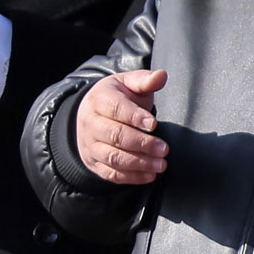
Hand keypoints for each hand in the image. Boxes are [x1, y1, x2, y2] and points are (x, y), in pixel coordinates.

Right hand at [76, 69, 169, 184]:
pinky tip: (150, 176)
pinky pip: (111, 173)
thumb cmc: (116, 97)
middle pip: (115, 135)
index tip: (153, 124)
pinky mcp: (94, 163)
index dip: (135, 117)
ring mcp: (90, 145)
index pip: (116, 109)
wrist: (89, 114)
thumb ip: (145, 80)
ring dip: (139, 163)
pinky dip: (132, 177)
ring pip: (113, 157)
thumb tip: (161, 76)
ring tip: (161, 164)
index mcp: (99, 100)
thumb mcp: (127, 83)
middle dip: (142, 144)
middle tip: (164, 149)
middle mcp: (91, 123)